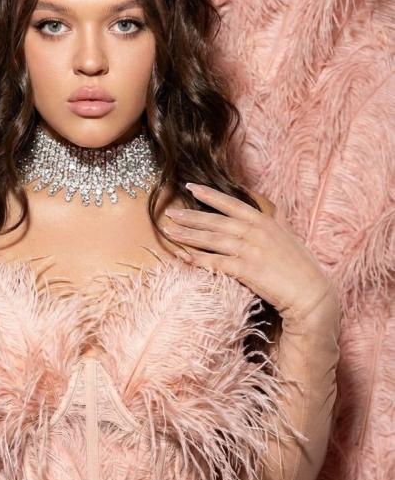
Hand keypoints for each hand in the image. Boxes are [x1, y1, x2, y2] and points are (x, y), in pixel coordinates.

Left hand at [163, 183, 337, 320]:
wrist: (311, 293)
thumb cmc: (300, 266)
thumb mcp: (288, 236)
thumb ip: (276, 220)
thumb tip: (274, 207)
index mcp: (263, 220)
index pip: (231, 203)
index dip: (209, 194)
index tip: (190, 186)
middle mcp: (254, 231)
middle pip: (215, 221)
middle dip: (190, 216)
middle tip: (170, 212)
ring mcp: (249, 250)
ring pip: (211, 239)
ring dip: (187, 235)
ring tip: (169, 231)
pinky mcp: (246, 269)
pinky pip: (215, 262)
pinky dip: (196, 259)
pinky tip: (181, 256)